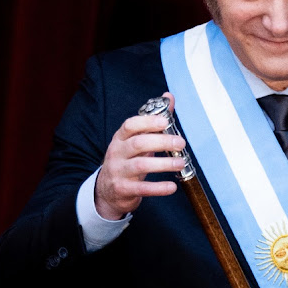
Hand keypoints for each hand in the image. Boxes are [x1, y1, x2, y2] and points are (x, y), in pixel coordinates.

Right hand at [94, 92, 185, 219]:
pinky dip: (158, 188)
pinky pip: (142, 188)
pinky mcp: (122, 189)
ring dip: (164, 164)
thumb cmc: (127, 160)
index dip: (148, 122)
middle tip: (181, 143)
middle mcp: (117, 152)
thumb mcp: (136, 140)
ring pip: (140, 165)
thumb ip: (154, 120)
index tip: (165, 121)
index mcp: (120, 138)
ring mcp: (118, 171)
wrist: (107, 190)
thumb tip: (169, 96)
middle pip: (138, 143)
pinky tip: (172, 187)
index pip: (130, 125)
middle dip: (162, 142)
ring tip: (181, 162)